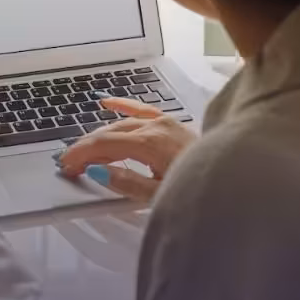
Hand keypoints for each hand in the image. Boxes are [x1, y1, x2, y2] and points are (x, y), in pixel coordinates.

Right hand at [56, 97, 195, 199]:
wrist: (232, 181)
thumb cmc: (200, 190)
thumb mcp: (158, 196)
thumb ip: (126, 182)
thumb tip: (98, 171)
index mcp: (150, 144)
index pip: (104, 144)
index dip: (81, 154)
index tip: (66, 165)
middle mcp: (156, 128)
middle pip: (109, 133)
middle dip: (86, 147)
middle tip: (69, 163)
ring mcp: (165, 123)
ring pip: (122, 123)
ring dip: (100, 134)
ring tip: (83, 148)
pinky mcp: (171, 124)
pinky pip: (141, 109)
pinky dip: (122, 106)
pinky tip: (106, 103)